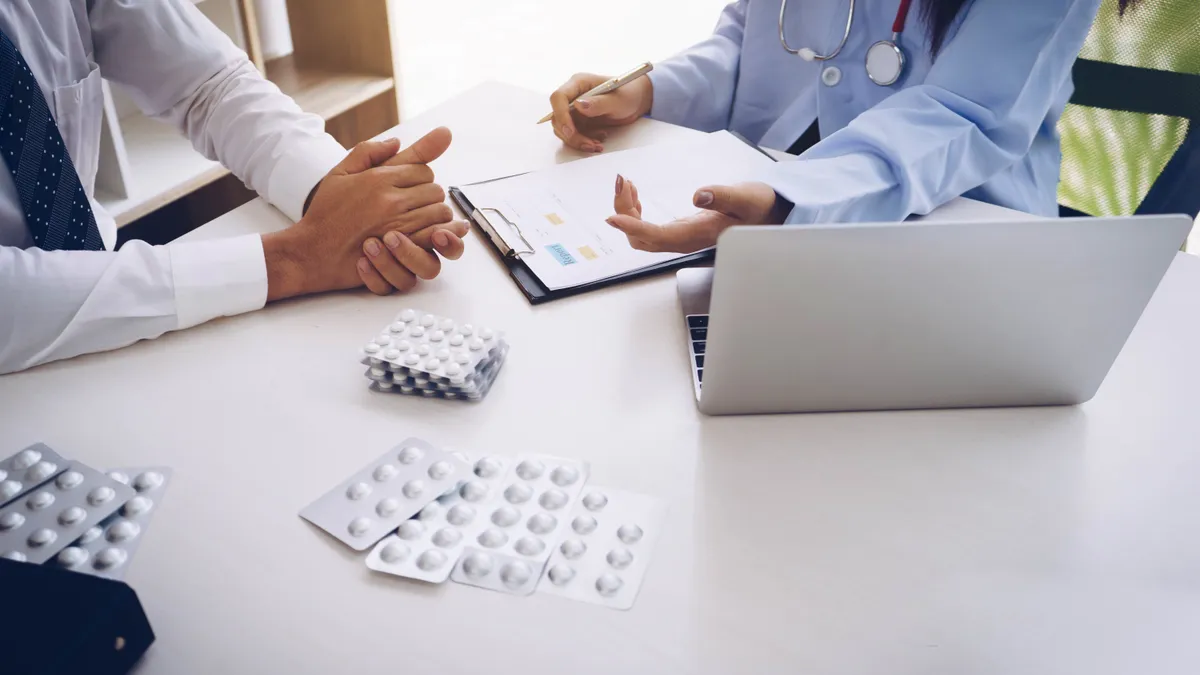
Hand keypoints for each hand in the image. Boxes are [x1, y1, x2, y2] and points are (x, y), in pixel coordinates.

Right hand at [261, 128, 461, 299]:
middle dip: (428, 196)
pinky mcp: (403, 250)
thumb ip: (367, 152)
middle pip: (435, 190)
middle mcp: (391, 200)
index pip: (422, 169)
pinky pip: (436, 236)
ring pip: (440, 213)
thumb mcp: (339, 174)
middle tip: (414, 205)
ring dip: (434, 216)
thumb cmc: (325, 214)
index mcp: (378, 179)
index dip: (419, 178)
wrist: (313, 251)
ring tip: (419, 220)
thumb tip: (396, 141)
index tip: (409, 187)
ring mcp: (399, 226)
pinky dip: (437, 235)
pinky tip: (428, 235)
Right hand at [550, 73, 652, 152]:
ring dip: (578, 141)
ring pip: (564, 130)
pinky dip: (584, 141)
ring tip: (598, 144)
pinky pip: (574, 135)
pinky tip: (599, 140)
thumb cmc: (629, 93)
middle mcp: (573, 96)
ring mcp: (575, 110)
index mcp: (579, 83)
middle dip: (571, 135)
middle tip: (590, 144)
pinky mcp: (580, 121)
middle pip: (558, 118)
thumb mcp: (618, 99)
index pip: (558, 98)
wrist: (636, 101)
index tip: (571, 132)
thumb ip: (599, 103)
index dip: (561, 115)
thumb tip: (578, 106)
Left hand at [605, 176, 788, 252]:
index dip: (632, 227)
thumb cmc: (761, 208)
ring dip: (627, 210)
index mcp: (696, 235)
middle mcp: (684, 241)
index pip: (656, 236)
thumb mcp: (746, 198)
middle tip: (622, 181)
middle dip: (624, 212)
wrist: (772, 217)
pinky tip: (636, 192)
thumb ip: (723, 197)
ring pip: (642, 234)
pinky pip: (649, 228)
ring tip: (626, 182)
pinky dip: (636, 210)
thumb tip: (698, 195)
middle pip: (641, 238)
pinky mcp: (681, 230)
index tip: (612, 216)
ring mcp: (681, 237)